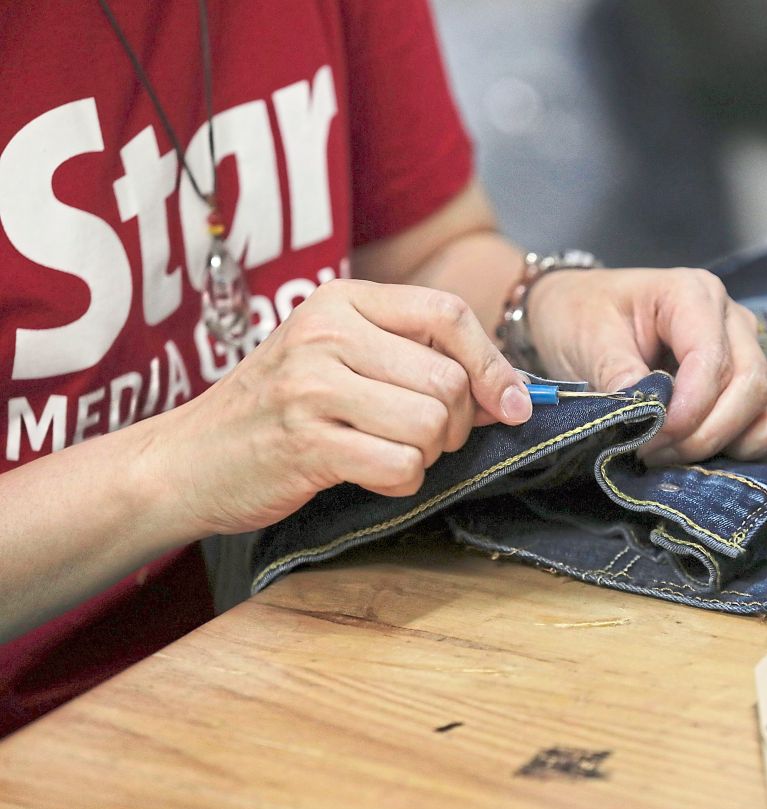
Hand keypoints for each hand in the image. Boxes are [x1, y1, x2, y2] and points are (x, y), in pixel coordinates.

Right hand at [156, 279, 531, 535]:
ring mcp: (312, 387)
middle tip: (425, 438)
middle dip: (457, 424)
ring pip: (431, 425)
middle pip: (450, 380)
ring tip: (387, 452)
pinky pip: (401, 467)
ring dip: (426, 455)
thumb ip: (416, 359)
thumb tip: (512, 391)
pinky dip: (401, 483)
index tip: (514, 403)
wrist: (187, 459)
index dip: (494, 363)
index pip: (448, 314)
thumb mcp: (339, 357)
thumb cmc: (278, 408)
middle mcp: (327, 333)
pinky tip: (368, 475)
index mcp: (342, 301)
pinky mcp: (306, 443)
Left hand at [526, 267, 766, 464]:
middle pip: (753, 386)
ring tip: (685, 456)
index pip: (714, 360)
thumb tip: (648, 417)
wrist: (579, 314)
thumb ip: (617, 374)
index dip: (690, 410)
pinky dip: (762, 447)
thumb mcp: (587, 339)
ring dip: (741, 443)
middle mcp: (733, 320)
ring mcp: (751, 352)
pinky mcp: (755, 385)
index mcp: (693, 295)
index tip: (651, 441)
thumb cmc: (582, 317)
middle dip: (708, 434)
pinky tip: (715, 457)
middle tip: (656, 455)